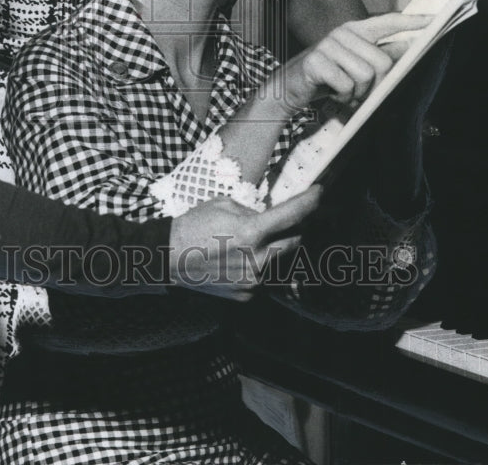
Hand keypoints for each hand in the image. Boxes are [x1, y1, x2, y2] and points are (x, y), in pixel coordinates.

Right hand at [168, 187, 321, 300]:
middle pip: (295, 242)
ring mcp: (254, 281)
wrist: (168, 257)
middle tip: (281, 221)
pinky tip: (239, 259)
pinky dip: (259, 267)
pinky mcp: (246, 295)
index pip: (293, 215)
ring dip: (273, 250)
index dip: (310, 201)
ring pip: (279, 262)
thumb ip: (251, 210)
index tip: (319, 192)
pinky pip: (264, 278)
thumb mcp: (222, 205)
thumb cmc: (192, 225)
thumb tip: (268, 216)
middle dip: (292, 229)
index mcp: (251, 232)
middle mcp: (258, 260)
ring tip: (251, 242)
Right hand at [280, 13, 432, 112]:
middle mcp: (343, 33)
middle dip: (377, 86)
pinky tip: (332, 95)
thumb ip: (378, 54)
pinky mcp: (316, 62)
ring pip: (365, 75)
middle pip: (382, 62)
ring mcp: (328, 46)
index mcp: (355, 30)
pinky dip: (342, 97)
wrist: (288, 87)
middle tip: (362, 95)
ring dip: (357, 94)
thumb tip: (407, 48)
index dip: (412, 22)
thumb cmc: (326, 77)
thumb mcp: (354, 64)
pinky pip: (346, 85)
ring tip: (346, 95)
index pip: (388, 22)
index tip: (434, 20)